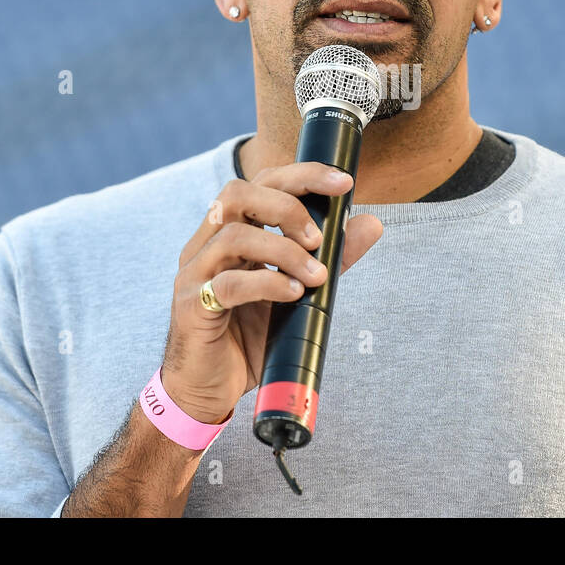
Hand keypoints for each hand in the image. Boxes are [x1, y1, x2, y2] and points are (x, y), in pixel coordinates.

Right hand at [158, 162, 382, 424]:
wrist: (207, 389)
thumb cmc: (248, 336)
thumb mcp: (298, 292)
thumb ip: (331, 257)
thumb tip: (372, 223)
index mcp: (229, 232)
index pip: (261, 183)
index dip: (302, 176)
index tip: (344, 182)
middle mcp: (206, 244)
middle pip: (238, 193)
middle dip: (288, 207)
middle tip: (319, 239)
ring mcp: (195, 273)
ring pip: (234, 235)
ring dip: (285, 251)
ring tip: (316, 276)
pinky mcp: (192, 306)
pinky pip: (228, 284)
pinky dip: (267, 284)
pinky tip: (293, 295)